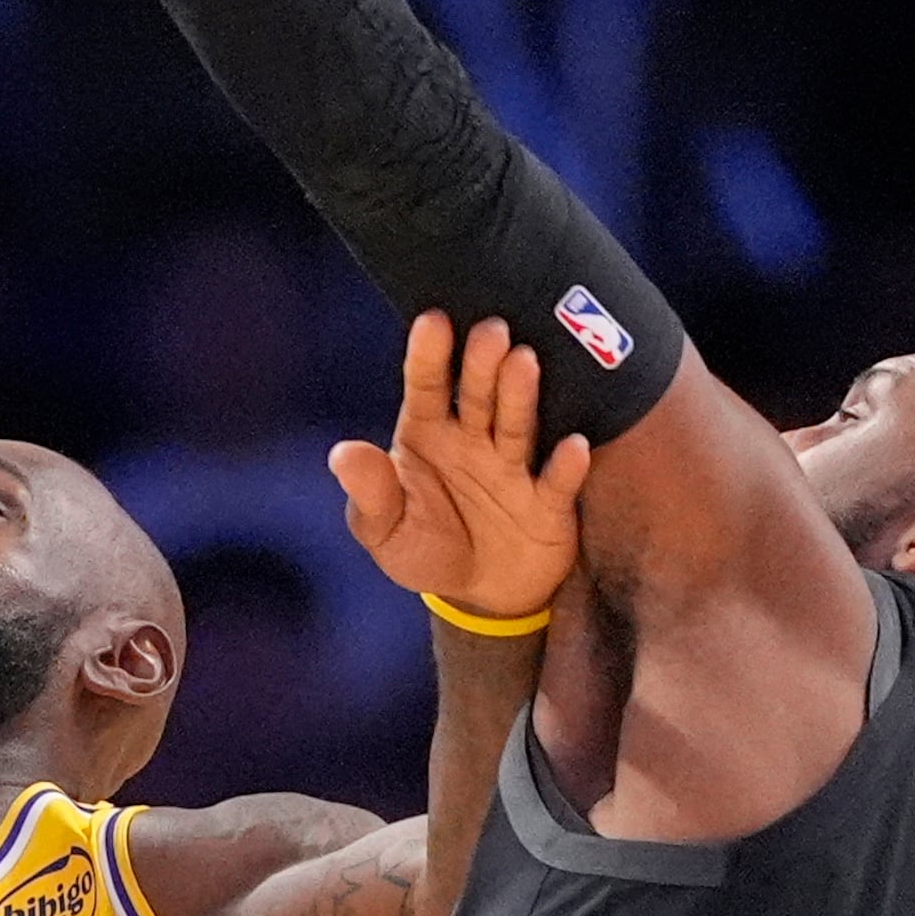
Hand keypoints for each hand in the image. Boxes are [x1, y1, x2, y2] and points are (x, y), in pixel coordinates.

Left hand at [331, 313, 593, 621]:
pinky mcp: (548, 503)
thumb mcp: (384, 531)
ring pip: (517, 425)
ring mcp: (514, 467)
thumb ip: (370, 494)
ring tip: (524, 361)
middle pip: (476, 396)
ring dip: (520, 395)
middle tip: (490, 331)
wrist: (482, 594)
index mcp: (428, 434)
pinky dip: (565, 465)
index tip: (431, 321)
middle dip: (482, 364)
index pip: (426, 388)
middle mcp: (474, 439)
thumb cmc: (425, 549)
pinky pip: (556, 482)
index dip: (427, 356)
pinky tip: (572, 444)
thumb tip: (342, 454)